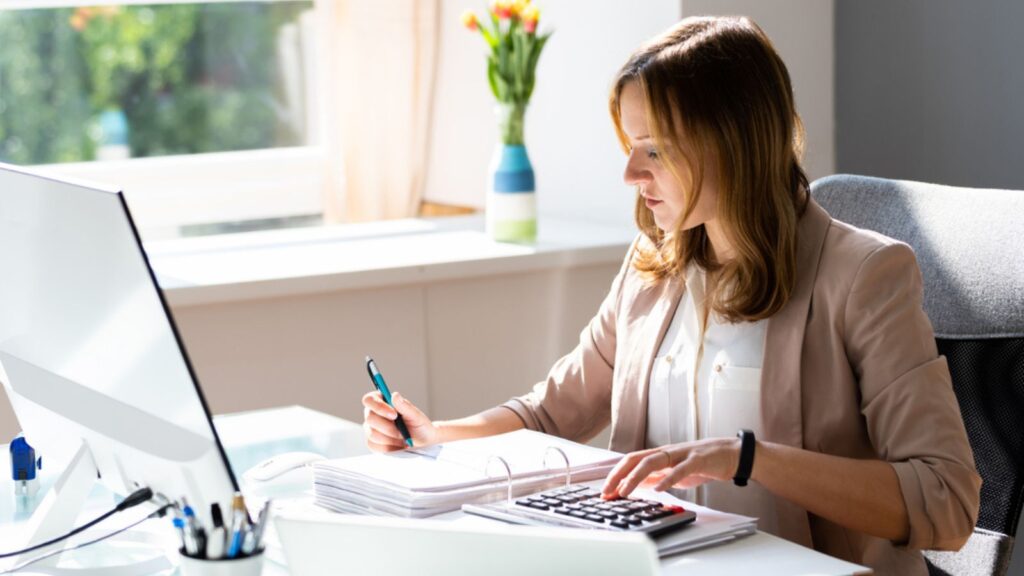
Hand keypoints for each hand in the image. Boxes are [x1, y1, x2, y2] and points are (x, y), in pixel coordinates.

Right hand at [361, 391, 439, 451]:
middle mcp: (374, 414)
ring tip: (402, 438)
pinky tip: (397, 445)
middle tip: (402, 432)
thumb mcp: (416, 416)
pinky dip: (389, 447)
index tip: (394, 415)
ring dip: (391, 438)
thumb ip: (405, 406)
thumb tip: (395, 395)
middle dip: (388, 427)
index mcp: (382, 401)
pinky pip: (374, 446)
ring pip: (372, 434)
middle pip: (370, 418)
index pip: (369, 399)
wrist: (422, 445)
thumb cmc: (420, 427)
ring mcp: (370, 429)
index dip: (379, 406)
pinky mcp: (372, 443)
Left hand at [601, 437, 742, 498]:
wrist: (732, 455)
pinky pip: (681, 469)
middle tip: (607, 491)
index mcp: (661, 455)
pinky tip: (660, 489)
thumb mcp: (676, 472)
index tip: (605, 491)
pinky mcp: (698, 460)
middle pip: (635, 459)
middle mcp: (667, 452)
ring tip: (625, 491)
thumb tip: (641, 485)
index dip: (616, 474)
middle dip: (618, 475)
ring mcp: (681, 454)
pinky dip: (668, 479)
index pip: (631, 461)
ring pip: (652, 462)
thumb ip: (659, 477)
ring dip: (635, 477)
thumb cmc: (704, 463)